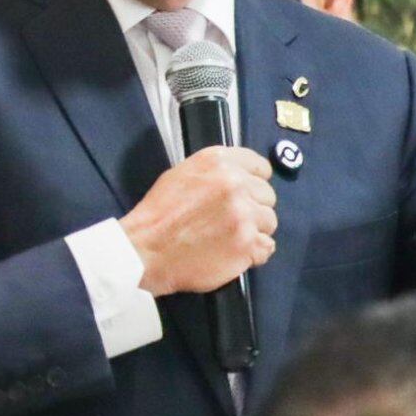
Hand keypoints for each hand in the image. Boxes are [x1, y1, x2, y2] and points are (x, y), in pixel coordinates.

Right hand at [121, 144, 275, 294]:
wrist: (145, 251)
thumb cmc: (159, 214)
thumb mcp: (183, 174)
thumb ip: (217, 172)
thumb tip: (244, 177)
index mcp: (219, 162)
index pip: (261, 168)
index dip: (255, 183)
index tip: (247, 194)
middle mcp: (235, 184)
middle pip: (268, 196)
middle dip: (254, 208)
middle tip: (230, 220)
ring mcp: (244, 216)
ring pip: (270, 222)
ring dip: (255, 231)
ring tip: (230, 237)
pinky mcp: (247, 245)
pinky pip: (267, 247)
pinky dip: (255, 252)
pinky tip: (235, 252)